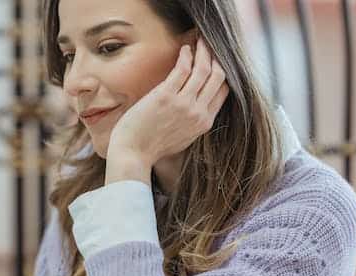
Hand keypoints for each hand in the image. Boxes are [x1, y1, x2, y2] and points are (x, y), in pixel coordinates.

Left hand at [106, 37, 229, 180]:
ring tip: (199, 40)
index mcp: (203, 123)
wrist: (132, 155)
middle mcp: (198, 113)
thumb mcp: (181, 138)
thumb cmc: (150, 147)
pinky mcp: (166, 97)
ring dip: (203, 51)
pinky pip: (183, 69)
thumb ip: (191, 122)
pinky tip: (184, 49)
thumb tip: (193, 107)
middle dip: (216, 57)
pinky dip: (186, 56)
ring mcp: (183, 104)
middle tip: (210, 45)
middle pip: (218, 77)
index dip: (221, 73)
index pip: (222, 92)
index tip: (216, 61)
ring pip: (203, 70)